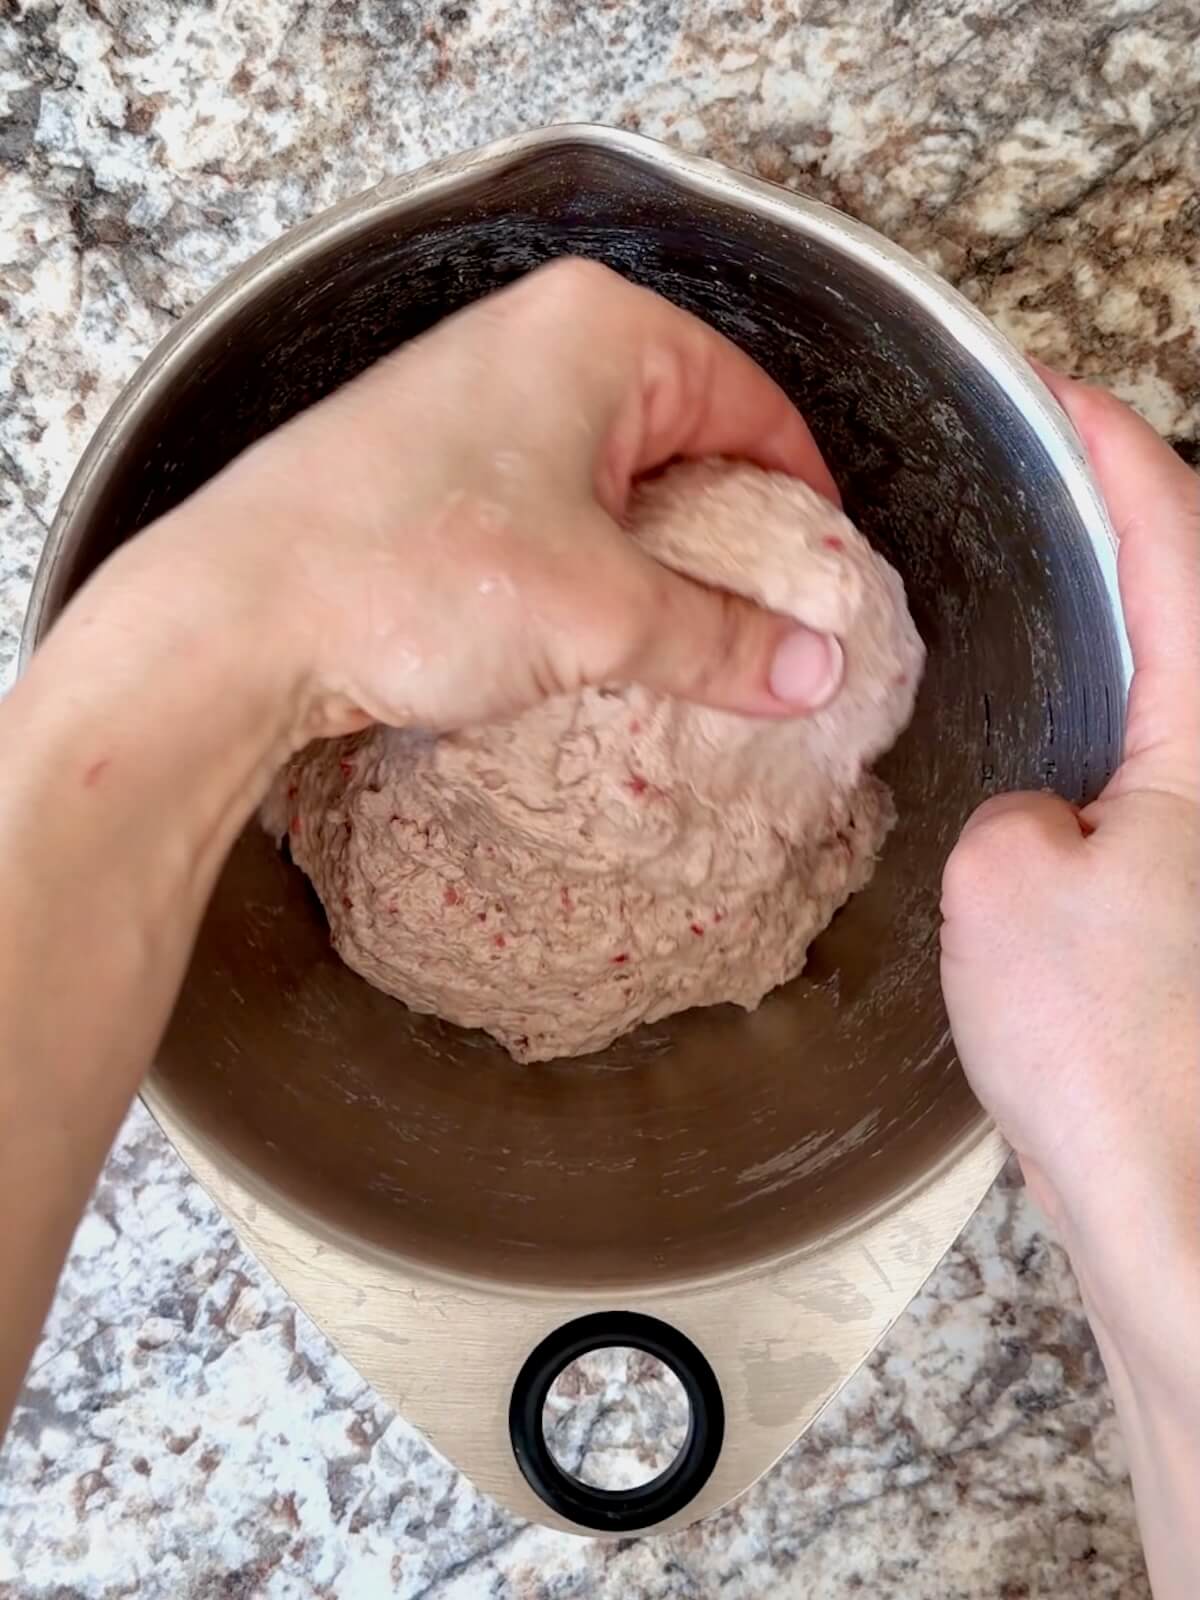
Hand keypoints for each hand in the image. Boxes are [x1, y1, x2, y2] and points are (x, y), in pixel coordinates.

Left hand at [0, 261, 841, 1432]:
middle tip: (764, 624)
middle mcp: (535, 342)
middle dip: (728, 533)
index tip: (827, 580)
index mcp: (599, 332)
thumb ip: (723, 639)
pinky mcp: (427, 463)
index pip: (752, 403)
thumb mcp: (600, 615)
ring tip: (683, 642)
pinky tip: (589, 632)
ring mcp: (472, 399)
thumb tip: (814, 670)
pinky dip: (583, 564)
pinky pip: (546, 504)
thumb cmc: (415, 574)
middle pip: (684, 436)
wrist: (233, 620)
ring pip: (611, 477)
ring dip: (652, 558)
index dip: (803, 497)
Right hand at [940, 370, 1198, 1595]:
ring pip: (1177, 696)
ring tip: (1037, 592)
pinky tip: (1051, 751)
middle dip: (1128, 524)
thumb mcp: (1006, 881)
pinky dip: (1113, 735)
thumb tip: (1042, 823)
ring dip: (1121, 632)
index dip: (1111, 451)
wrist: (1186, 1225)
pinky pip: (1162, 776)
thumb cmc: (1122, 1059)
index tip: (1051, 392)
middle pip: (1193, 605)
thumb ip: (1014, 809)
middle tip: (1041, 479)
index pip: (1176, 540)